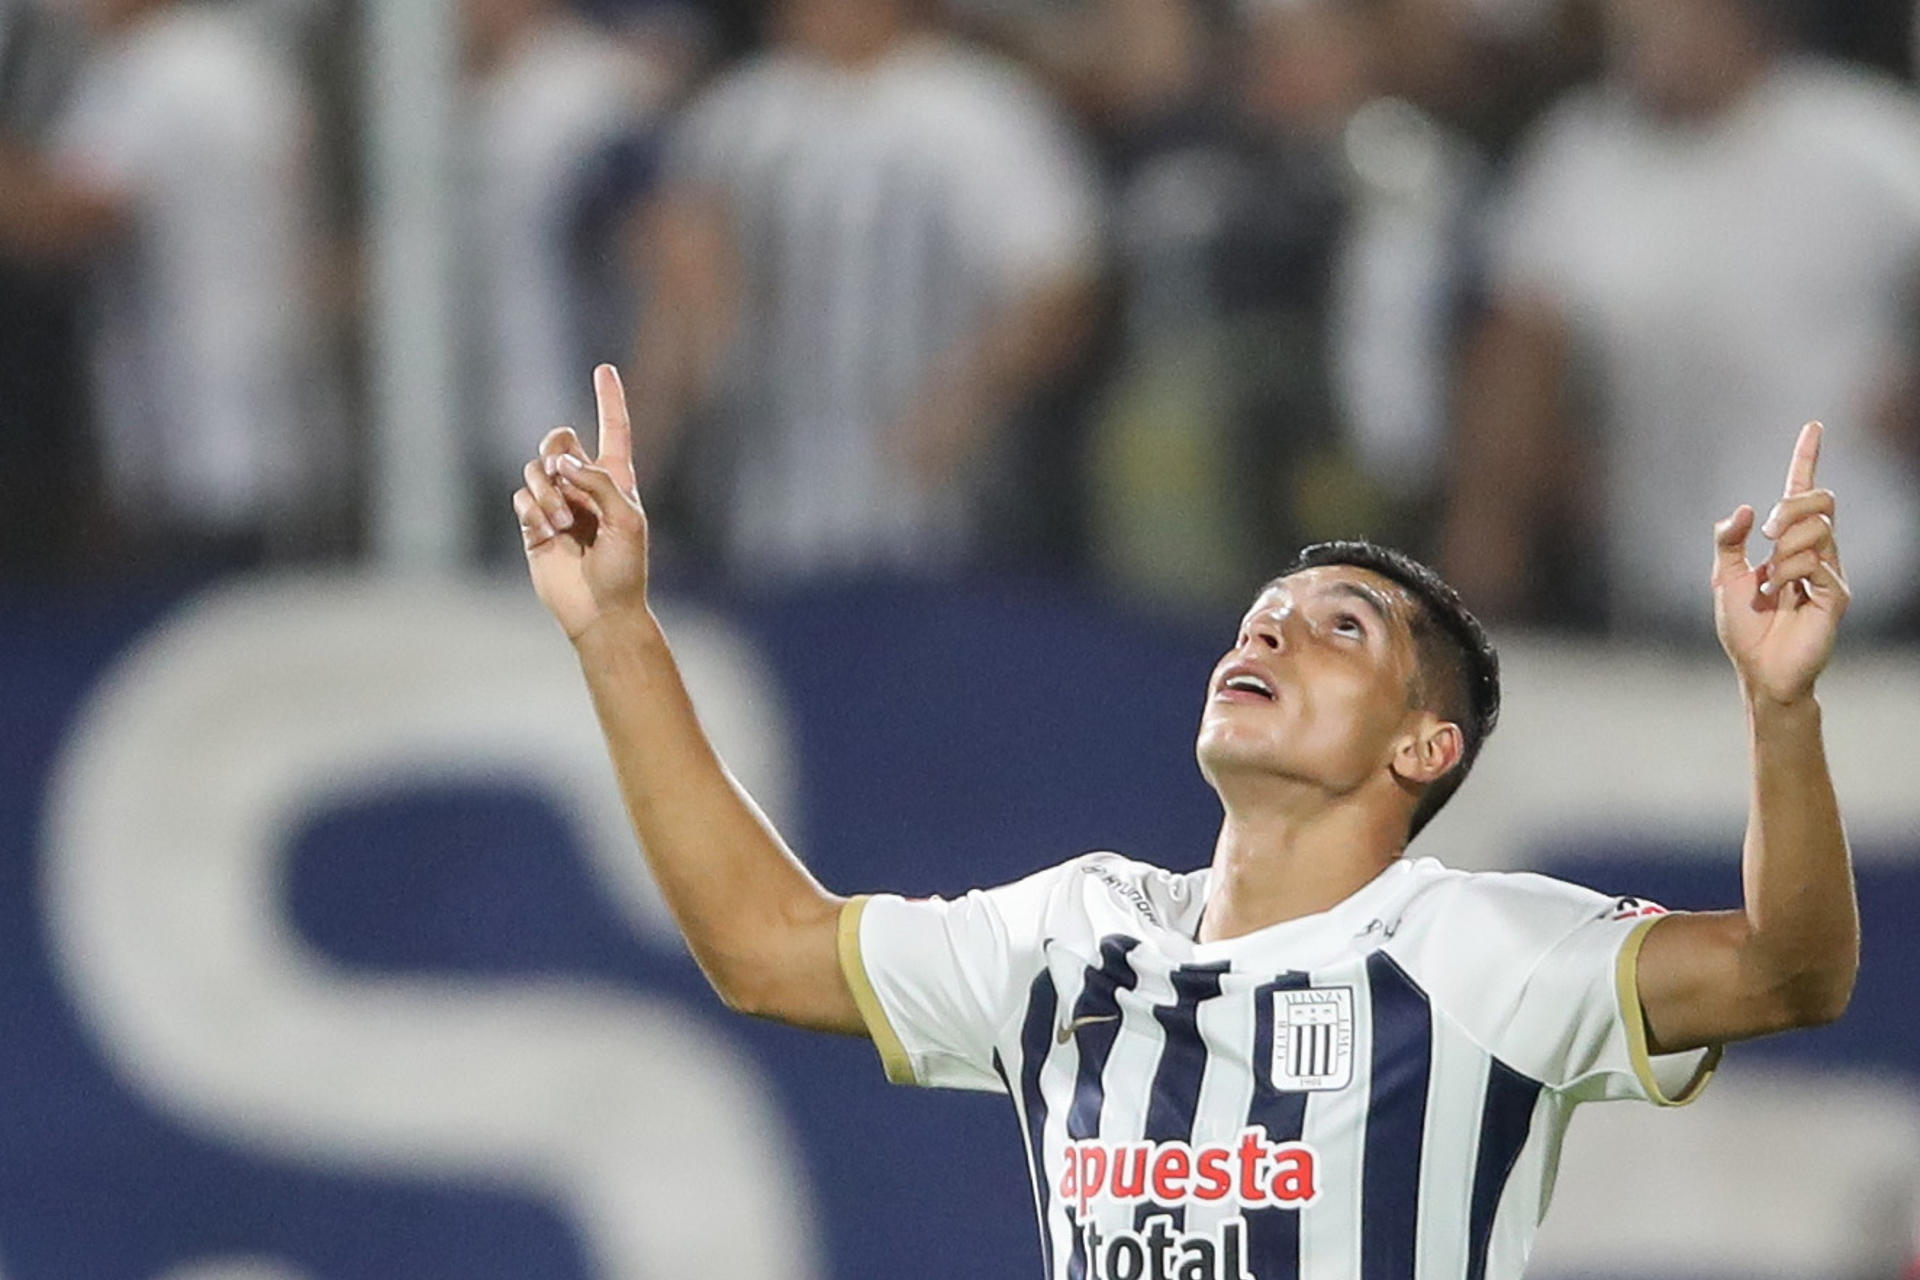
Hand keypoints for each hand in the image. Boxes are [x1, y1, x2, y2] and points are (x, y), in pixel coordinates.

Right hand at [512, 365, 649, 640]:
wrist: (600, 609)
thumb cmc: (624, 568)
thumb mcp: (627, 520)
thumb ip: (599, 482)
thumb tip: (562, 461)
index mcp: (616, 480)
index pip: (613, 430)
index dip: (610, 399)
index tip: (604, 368)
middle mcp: (584, 486)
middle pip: (559, 439)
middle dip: (557, 450)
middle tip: (564, 475)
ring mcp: (557, 504)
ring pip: (535, 469)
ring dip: (547, 493)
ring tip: (564, 524)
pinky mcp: (533, 524)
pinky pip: (522, 498)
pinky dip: (534, 512)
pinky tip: (549, 534)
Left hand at [1712, 422, 1850, 704]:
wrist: (1758, 670)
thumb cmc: (1743, 627)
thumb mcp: (1724, 576)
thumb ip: (1728, 540)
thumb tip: (1744, 508)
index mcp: (1788, 543)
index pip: (1802, 492)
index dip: (1807, 459)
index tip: (1813, 426)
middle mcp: (1815, 552)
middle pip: (1820, 500)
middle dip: (1791, 507)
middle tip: (1767, 535)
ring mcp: (1829, 572)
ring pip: (1817, 529)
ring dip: (1783, 551)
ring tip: (1771, 585)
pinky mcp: (1836, 594)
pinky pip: (1814, 562)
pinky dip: (1787, 574)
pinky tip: (1781, 596)